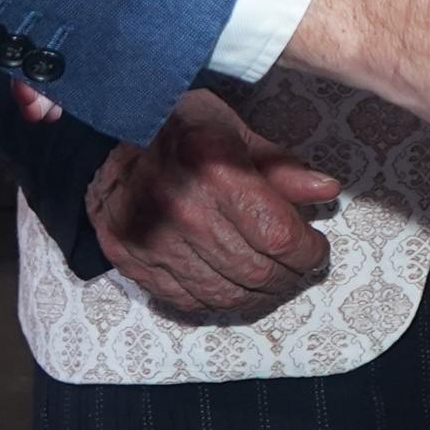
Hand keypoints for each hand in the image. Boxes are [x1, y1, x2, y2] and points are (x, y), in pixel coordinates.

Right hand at [88, 88, 347, 323]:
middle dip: (290, 276)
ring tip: (274, 280)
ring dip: (259, 295)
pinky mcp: (131, 261)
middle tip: (301, 268)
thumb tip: (327, 191)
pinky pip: (187, 301)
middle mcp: (182, 209)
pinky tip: (236, 288)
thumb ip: (280, 166)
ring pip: (224, 293)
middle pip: (255, 270)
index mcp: (215, 168)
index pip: (278, 235)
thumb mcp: (234, 129)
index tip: (317, 248)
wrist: (102, 140)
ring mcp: (152, 240)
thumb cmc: (178, 128)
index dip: (308, 251)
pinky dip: (219, 302)